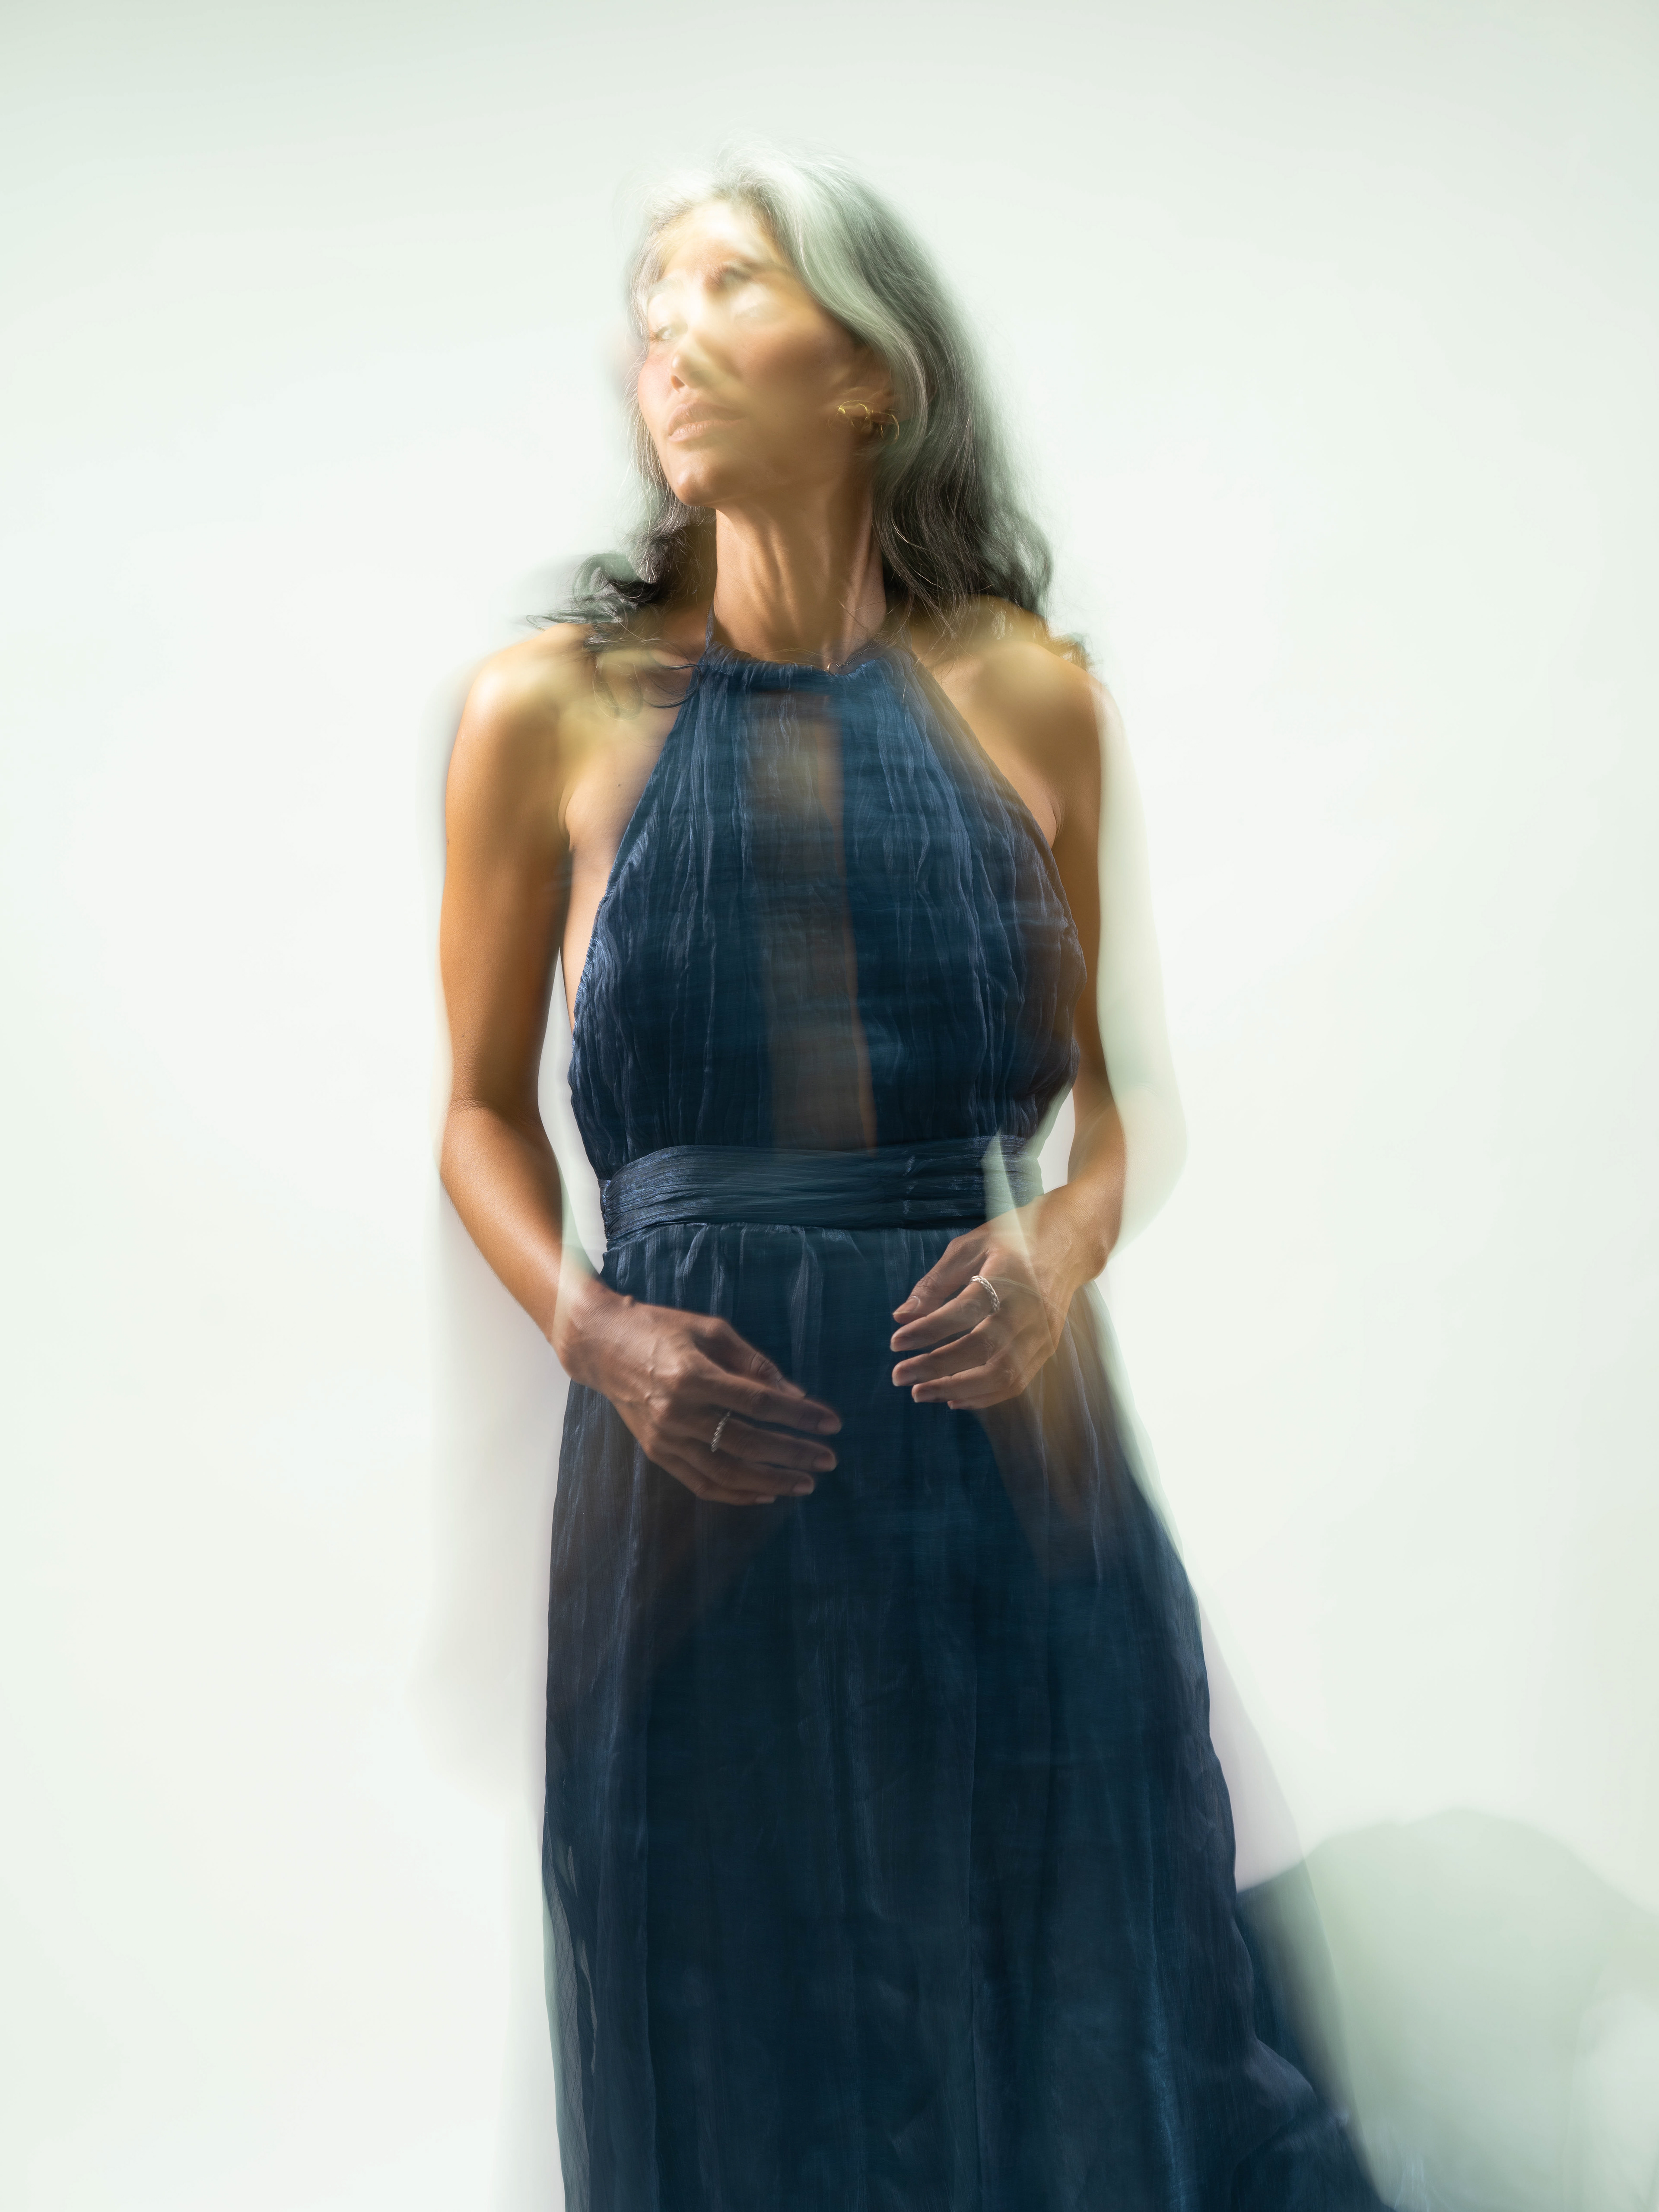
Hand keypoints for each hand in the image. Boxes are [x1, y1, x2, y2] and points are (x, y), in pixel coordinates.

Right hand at [558, 1281, 840, 1504]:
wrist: (602, 1345)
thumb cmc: (662, 1329)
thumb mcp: (711, 1331)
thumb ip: (753, 1364)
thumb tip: (795, 1394)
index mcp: (693, 1376)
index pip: (760, 1403)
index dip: (800, 1416)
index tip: (831, 1423)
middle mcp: (677, 1412)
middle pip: (748, 1442)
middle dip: (793, 1454)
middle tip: (828, 1460)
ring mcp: (665, 1438)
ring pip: (727, 1472)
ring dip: (771, 1482)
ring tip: (805, 1483)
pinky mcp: (656, 1452)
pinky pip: (701, 1483)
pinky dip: (736, 1494)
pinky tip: (765, 1494)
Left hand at [889, 1206, 1077, 1409]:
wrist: (1069, 1245)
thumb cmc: (1013, 1242)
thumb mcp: (970, 1247)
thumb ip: (936, 1282)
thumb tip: (902, 1316)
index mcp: (1008, 1274)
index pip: (965, 1309)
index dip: (929, 1329)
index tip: (896, 1342)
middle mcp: (1029, 1306)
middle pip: (983, 1347)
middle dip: (937, 1367)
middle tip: (900, 1376)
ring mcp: (1043, 1331)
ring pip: (1002, 1373)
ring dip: (958, 1388)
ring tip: (921, 1393)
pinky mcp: (1048, 1347)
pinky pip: (1017, 1382)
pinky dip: (984, 1396)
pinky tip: (953, 1398)